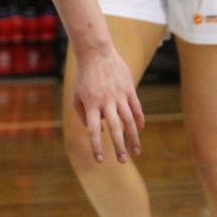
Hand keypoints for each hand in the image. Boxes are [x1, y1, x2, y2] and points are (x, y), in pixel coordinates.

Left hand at [71, 46, 144, 162]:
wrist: (96, 54)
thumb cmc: (84, 78)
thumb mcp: (77, 96)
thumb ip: (84, 115)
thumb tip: (99, 131)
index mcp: (91, 105)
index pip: (94, 130)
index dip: (97, 146)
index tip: (100, 160)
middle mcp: (106, 102)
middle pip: (115, 129)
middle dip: (119, 147)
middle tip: (123, 162)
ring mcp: (119, 96)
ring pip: (129, 122)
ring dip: (134, 138)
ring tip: (136, 152)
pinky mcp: (130, 90)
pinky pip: (137, 110)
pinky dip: (139, 122)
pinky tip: (140, 132)